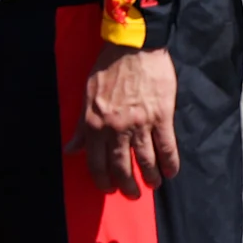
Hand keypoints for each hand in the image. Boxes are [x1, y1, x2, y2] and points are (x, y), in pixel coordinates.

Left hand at [74, 41, 180, 193]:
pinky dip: (170, 162)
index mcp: (94, 124)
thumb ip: (81, 127)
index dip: (102, 179)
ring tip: (153, 185)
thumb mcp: (86, 97)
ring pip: (145, 160)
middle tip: (131, 194)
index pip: (96, 161)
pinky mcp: (161, 116)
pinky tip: (171, 172)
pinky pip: (166, 146)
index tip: (108, 188)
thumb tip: (71, 150)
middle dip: (126, 185)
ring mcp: (140, 123)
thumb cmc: (107, 69)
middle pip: (120, 165)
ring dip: (150, 177)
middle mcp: (116, 127)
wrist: (133, 48)